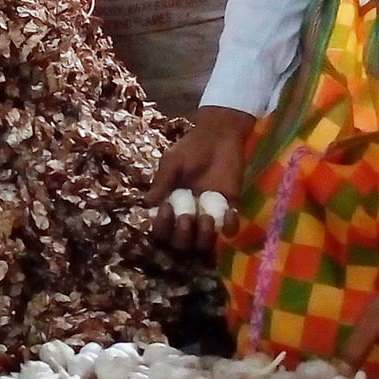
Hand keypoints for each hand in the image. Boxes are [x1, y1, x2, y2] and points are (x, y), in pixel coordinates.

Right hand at [148, 106, 252, 252]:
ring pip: (204, 242)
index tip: (166, 208)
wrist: (219, 135)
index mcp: (171, 205)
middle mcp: (188, 215)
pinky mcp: (230, 208)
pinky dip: (230, 226)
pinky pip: (230, 228)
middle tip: (187, 218)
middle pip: (181, 242)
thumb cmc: (192, 148)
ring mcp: (209, 214)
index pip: (162, 228)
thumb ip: (162, 181)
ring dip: (203, 237)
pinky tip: (229, 213)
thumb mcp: (172, 161)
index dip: (162, 226)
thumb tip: (148, 203)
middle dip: (182, 235)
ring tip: (206, 218)